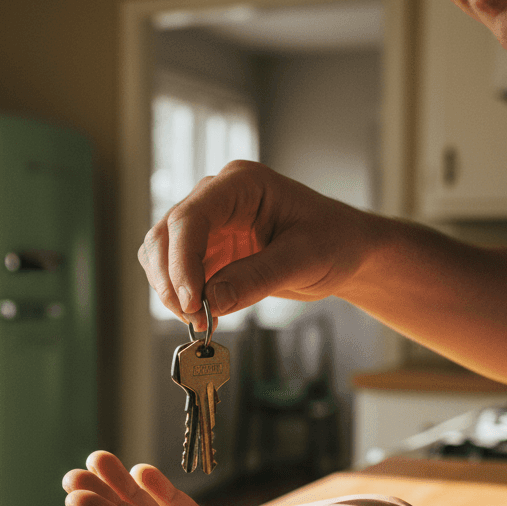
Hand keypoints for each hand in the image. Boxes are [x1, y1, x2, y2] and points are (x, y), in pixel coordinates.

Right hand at [139, 161, 377, 330]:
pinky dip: (181, 298)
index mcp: (240, 185)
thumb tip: (209, 301)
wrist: (345, 251)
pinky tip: (206, 315)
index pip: (189, 218)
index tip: (192, 302)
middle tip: (194, 318)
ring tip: (202, 320)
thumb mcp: (304, 259)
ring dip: (171, 292)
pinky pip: (175, 274)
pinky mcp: (206, 251)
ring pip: (161, 256)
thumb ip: (256, 278)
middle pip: (165, 237)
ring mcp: (207, 225)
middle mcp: (215, 199)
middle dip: (171, 281)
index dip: (181, 262)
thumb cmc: (334, 241)